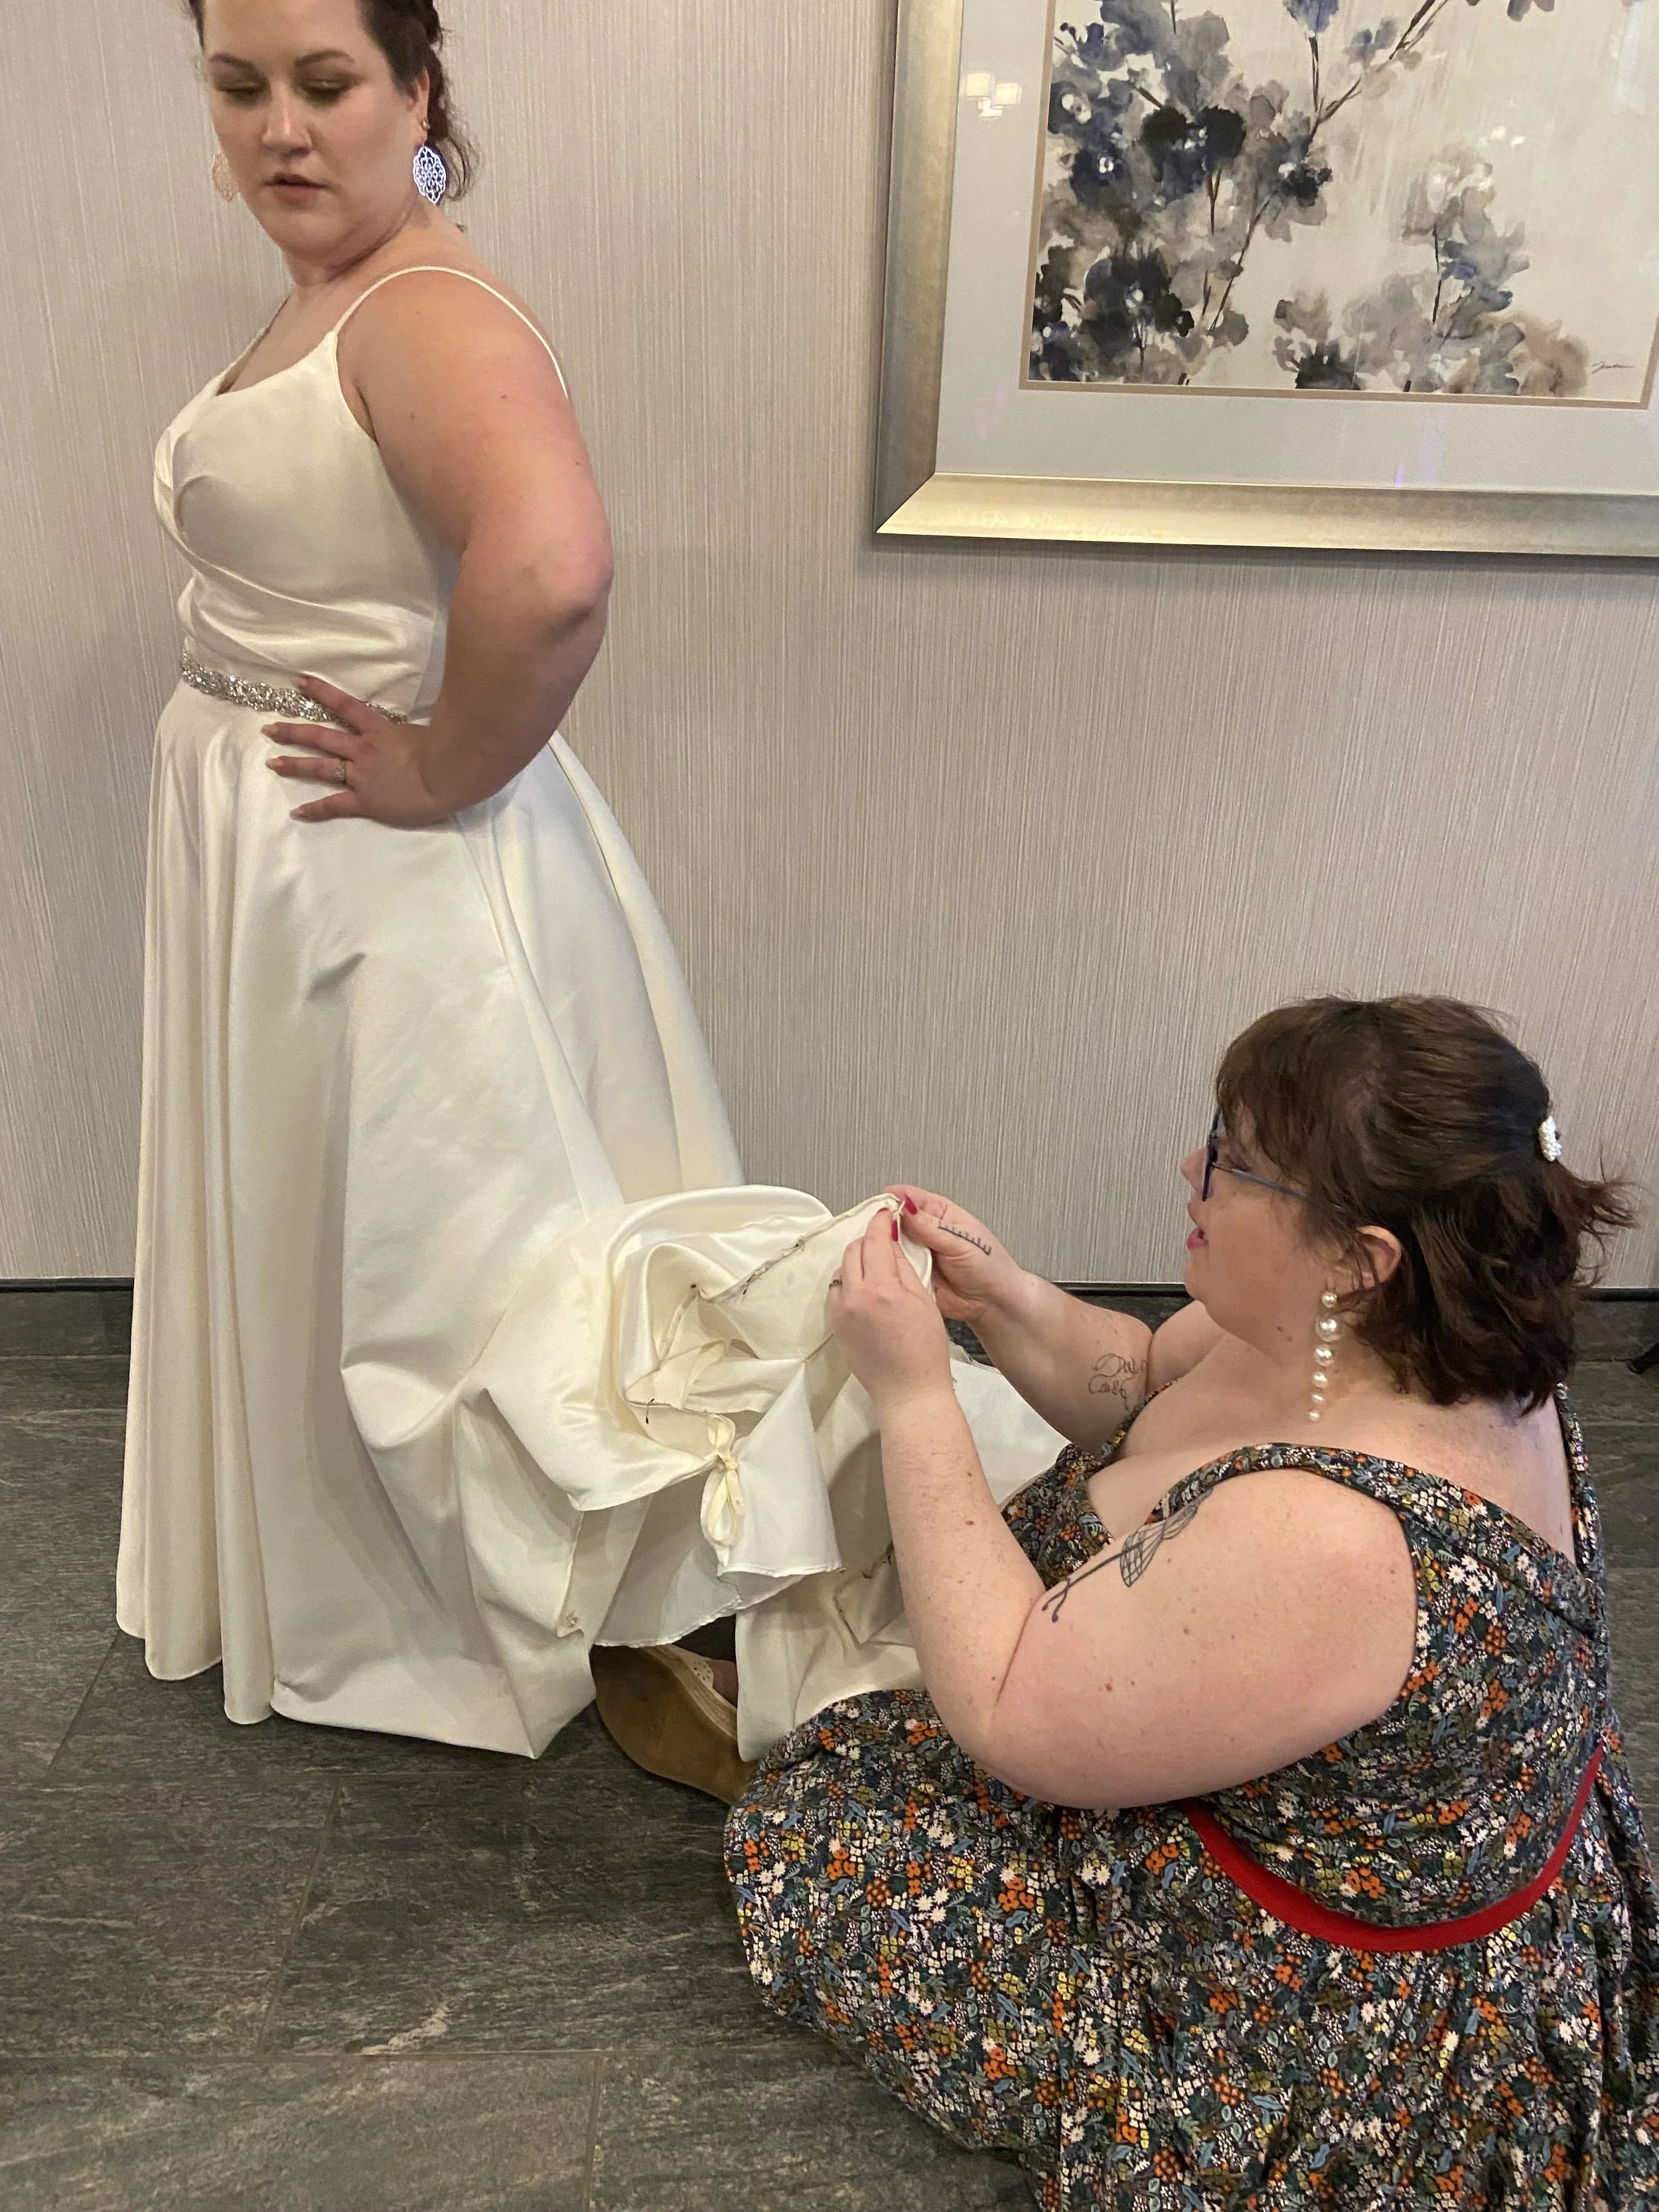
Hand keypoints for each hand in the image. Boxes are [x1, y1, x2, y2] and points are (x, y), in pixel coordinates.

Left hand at [264, 674, 447, 827]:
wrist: (446, 776)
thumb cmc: (444, 753)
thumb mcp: (421, 734)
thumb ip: (406, 733)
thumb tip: (407, 731)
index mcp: (379, 731)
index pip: (345, 706)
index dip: (321, 692)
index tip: (300, 682)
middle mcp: (363, 751)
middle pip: (322, 737)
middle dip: (293, 732)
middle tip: (270, 729)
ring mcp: (361, 776)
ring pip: (321, 768)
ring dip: (294, 765)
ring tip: (272, 763)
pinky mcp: (365, 801)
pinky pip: (335, 805)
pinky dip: (315, 810)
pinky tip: (296, 812)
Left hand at [829, 1209, 953, 1417]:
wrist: (908, 1392)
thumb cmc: (924, 1353)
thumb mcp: (924, 1301)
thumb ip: (904, 1268)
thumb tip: (892, 1244)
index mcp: (882, 1289)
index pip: (875, 1241)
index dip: (881, 1222)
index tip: (886, 1214)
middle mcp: (855, 1298)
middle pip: (853, 1251)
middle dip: (868, 1240)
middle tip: (884, 1239)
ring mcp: (841, 1313)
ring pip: (842, 1270)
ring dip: (857, 1261)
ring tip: (877, 1266)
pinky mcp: (836, 1326)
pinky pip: (837, 1292)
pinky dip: (849, 1283)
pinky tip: (865, 1289)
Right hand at [882, 1185, 1026, 1330]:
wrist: (993, 1302)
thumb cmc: (988, 1266)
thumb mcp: (962, 1242)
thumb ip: (932, 1227)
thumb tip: (906, 1208)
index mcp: (938, 1212)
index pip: (907, 1198)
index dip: (890, 1202)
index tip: (879, 1211)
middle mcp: (923, 1230)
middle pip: (891, 1221)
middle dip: (881, 1227)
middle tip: (878, 1236)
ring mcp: (915, 1253)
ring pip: (888, 1246)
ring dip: (884, 1250)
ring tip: (886, 1256)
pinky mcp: (910, 1274)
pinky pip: (892, 1270)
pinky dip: (889, 1271)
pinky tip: (890, 1273)